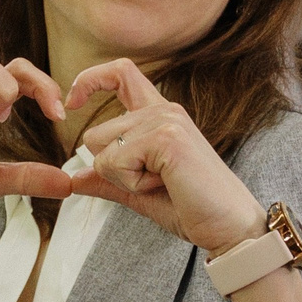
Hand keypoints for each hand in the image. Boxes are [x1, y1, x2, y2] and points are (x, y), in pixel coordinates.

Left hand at [64, 60, 264, 255]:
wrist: (230, 227)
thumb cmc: (193, 208)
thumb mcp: (140, 192)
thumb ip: (108, 180)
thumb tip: (74, 178)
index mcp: (160, 114)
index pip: (120, 73)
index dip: (90, 80)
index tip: (71, 104)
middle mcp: (163, 109)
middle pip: (95, 134)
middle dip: (111, 170)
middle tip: (155, 182)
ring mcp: (166, 120)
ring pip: (102, 150)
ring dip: (124, 179)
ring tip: (164, 183)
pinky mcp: (166, 138)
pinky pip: (115, 162)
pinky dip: (132, 184)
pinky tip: (166, 185)